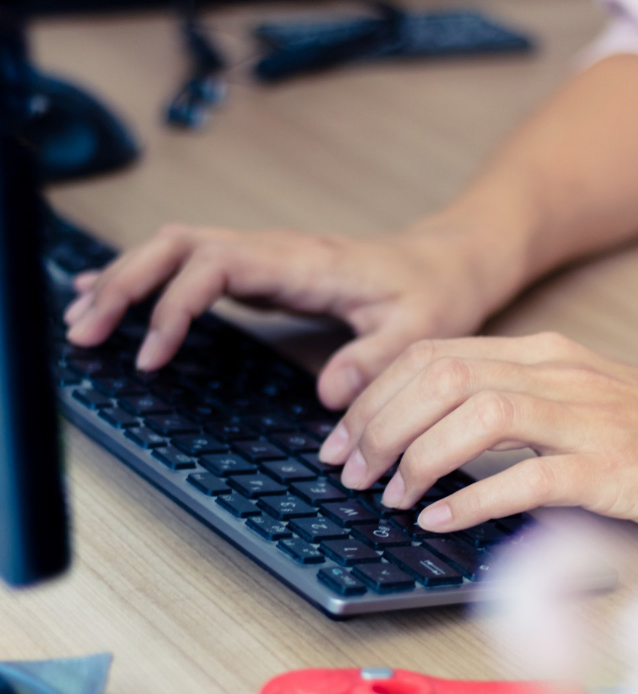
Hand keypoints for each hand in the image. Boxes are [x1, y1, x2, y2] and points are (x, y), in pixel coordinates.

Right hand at [64, 219, 509, 408]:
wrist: (448, 262)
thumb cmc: (435, 291)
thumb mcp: (419, 331)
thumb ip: (375, 362)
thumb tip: (327, 397)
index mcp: (305, 262)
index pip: (215, 266)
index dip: (174, 306)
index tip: (152, 355)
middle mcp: (278, 252)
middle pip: (178, 245)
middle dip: (124, 282)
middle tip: (83, 328)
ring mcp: (269, 259)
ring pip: (180, 250)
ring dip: (129, 278)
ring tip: (84, 314)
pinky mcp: (268, 273)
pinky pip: (199, 268)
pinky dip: (157, 282)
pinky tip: (131, 301)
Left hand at [318, 332, 637, 537]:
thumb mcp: (569, 398)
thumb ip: (504, 401)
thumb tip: (425, 428)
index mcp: (541, 353)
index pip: (433, 356)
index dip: (375, 396)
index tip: (342, 437)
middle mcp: (558, 373)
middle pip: (441, 379)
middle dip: (379, 426)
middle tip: (351, 472)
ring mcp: (586, 417)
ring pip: (476, 417)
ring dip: (417, 459)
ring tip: (389, 497)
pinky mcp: (612, 469)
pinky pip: (527, 478)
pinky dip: (472, 498)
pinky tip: (439, 519)